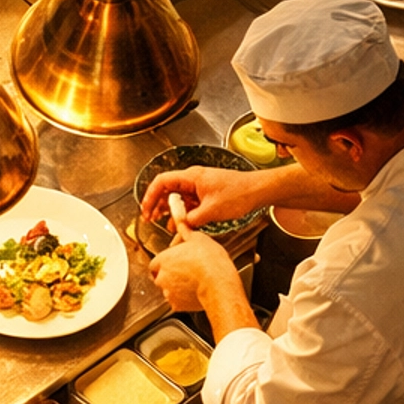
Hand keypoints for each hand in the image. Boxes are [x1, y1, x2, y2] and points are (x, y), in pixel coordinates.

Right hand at [140, 166, 266, 229]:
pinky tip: (181, 223)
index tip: (146, 210)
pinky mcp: (206, 193)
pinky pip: (189, 202)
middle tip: (150, 219)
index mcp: (192, 177)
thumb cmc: (239, 193)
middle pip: (167, 190)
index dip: (150, 196)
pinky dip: (183, 212)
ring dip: (170, 210)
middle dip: (157, 205)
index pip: (162, 182)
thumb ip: (191, 220)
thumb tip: (180, 226)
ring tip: (164, 223)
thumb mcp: (211, 211)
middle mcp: (193, 179)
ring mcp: (200, 186)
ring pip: (178, 197)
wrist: (258, 191)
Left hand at [149, 231, 243, 313]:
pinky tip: (195, 291)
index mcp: (163, 260)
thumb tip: (182, 224)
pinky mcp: (176, 306)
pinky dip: (183, 298)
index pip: (155, 263)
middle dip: (170, 274)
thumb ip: (186, 231)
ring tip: (193, 281)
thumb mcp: (198, 238)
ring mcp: (168, 293)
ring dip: (176, 286)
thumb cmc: (209, 262)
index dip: (165, 262)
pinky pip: (177, 302)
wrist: (218, 284)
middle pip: (160, 276)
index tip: (174, 261)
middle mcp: (161, 277)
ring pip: (168, 290)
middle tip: (186, 271)